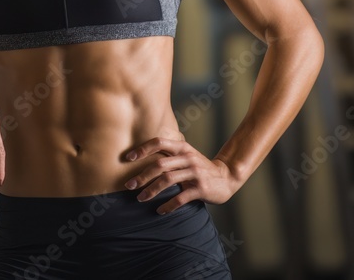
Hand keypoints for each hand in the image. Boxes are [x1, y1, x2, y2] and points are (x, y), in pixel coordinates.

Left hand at [123, 137, 240, 213]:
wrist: (226, 178)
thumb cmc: (199, 167)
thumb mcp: (186, 156)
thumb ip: (169, 156)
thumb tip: (140, 160)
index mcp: (182, 148)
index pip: (159, 143)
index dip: (142, 149)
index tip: (128, 158)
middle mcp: (188, 158)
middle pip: (159, 165)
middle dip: (142, 176)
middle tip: (129, 185)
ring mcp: (195, 173)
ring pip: (167, 180)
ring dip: (151, 191)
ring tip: (141, 198)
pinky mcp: (201, 188)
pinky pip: (181, 198)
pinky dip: (168, 205)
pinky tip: (160, 210)